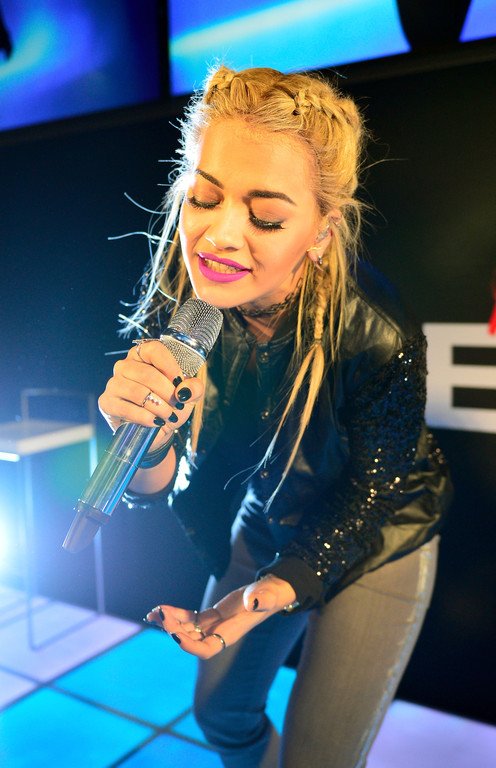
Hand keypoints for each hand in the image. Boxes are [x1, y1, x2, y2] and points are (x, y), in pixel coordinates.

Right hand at [98, 340, 203, 448]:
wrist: (156, 431)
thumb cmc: (170, 406)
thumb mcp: (188, 396)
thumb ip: (194, 388)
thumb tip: (185, 390)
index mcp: (143, 356)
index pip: (154, 350)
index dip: (169, 366)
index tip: (180, 381)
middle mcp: (125, 366)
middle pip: (147, 373)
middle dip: (167, 392)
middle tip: (177, 404)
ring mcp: (113, 384)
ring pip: (137, 392)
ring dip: (158, 406)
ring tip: (168, 415)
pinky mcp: (107, 402)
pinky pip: (126, 408)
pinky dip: (145, 417)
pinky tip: (155, 421)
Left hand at [145, 575, 296, 658]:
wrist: (271, 592)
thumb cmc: (272, 595)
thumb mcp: (269, 595)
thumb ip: (262, 598)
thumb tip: (253, 601)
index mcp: (232, 632)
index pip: (207, 649)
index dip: (190, 645)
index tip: (175, 634)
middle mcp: (220, 633)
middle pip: (192, 640)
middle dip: (174, 630)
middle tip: (160, 616)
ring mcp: (214, 626)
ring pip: (186, 630)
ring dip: (169, 623)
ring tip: (152, 613)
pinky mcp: (210, 617)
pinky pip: (189, 619)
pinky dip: (175, 614)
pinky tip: (160, 609)